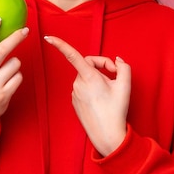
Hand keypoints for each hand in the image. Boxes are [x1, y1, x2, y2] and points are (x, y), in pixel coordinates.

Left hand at [44, 35, 130, 155]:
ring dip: (98, 79)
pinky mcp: (75, 102)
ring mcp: (75, 93)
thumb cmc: (116, 110)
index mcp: (89, 77)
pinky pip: (83, 88)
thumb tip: (117, 61)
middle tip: (115, 75)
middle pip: (88, 64)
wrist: (107, 135)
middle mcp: (78, 83)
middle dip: (102, 66)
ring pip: (87, 77)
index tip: (48, 38)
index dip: (60, 44)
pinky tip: (101, 100)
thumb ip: (124, 67)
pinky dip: (92, 88)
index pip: (72, 55)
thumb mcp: (126, 86)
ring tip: (109, 92)